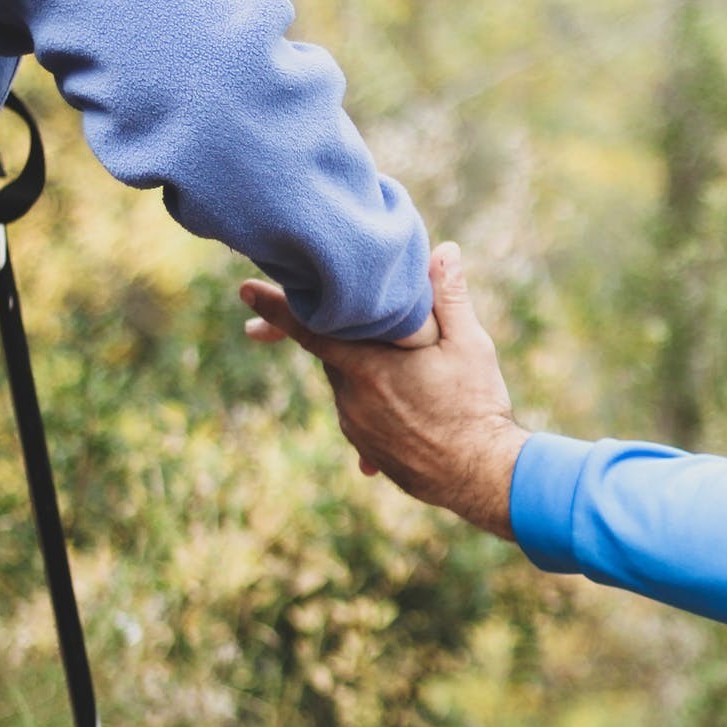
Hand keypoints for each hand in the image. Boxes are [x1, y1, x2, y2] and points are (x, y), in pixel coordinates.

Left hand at [239, 243, 529, 537]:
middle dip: (349, 336)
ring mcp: (357, 427)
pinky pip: (361, 416)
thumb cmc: (477, 406)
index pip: (310, 327)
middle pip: (336, 353)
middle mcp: (352, 397)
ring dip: (370, 372)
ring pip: (350, 384)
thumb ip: (448, 297)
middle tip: (378, 329)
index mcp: (368, 366)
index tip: (244, 289)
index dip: (277, 305)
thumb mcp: (470, 345)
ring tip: (413, 378)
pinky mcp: (368, 450)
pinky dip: (378, 405)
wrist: (481, 476)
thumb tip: (444, 250)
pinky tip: (409, 410)